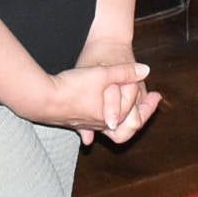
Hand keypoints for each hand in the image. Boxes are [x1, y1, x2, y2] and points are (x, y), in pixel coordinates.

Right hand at [19, 53, 160, 143]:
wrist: (41, 99)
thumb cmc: (73, 87)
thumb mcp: (102, 74)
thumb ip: (125, 72)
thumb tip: (146, 70)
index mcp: (110, 118)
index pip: (136, 116)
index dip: (148, 105)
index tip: (157, 96)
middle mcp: (99, 125)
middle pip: (126, 126)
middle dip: (138, 114)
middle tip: (148, 101)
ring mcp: (85, 125)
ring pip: (109, 124)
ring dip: (121, 113)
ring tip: (129, 104)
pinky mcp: (73, 121)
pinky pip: (93, 123)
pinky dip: (103, 115)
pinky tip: (103, 109)